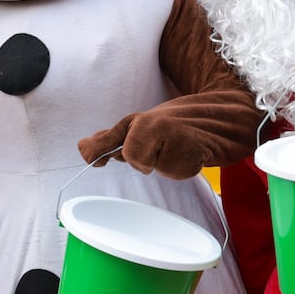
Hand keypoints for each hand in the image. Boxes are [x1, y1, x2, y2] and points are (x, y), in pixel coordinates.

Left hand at [79, 113, 205, 179]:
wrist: (211, 121)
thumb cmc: (169, 128)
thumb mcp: (137, 128)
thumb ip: (110, 139)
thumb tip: (83, 147)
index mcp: (134, 121)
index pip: (108, 138)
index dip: (94, 151)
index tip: (89, 157)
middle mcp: (150, 125)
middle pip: (132, 157)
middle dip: (140, 161)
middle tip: (155, 149)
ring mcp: (170, 138)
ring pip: (153, 167)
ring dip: (160, 165)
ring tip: (172, 149)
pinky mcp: (188, 151)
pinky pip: (172, 172)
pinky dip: (177, 168)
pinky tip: (184, 153)